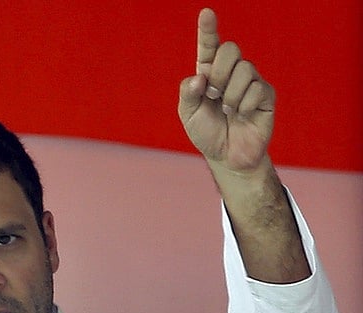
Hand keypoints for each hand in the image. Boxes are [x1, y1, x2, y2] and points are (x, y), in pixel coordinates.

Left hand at [178, 8, 274, 174]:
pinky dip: (244, 106)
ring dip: (231, 94)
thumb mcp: (188, 114)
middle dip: (219, 72)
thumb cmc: (207, 133)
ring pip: (245, 69)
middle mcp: (231, 73)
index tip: (206, 13)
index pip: (209, 46)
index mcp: (208, 73)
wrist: (226, 156)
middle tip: (214, 94)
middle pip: (230, 50)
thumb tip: (199, 76)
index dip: (208, 29)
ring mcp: (251, 82)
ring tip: (228, 110)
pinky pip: (257, 88)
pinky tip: (242, 115)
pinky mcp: (266, 95)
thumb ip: (187, 93)